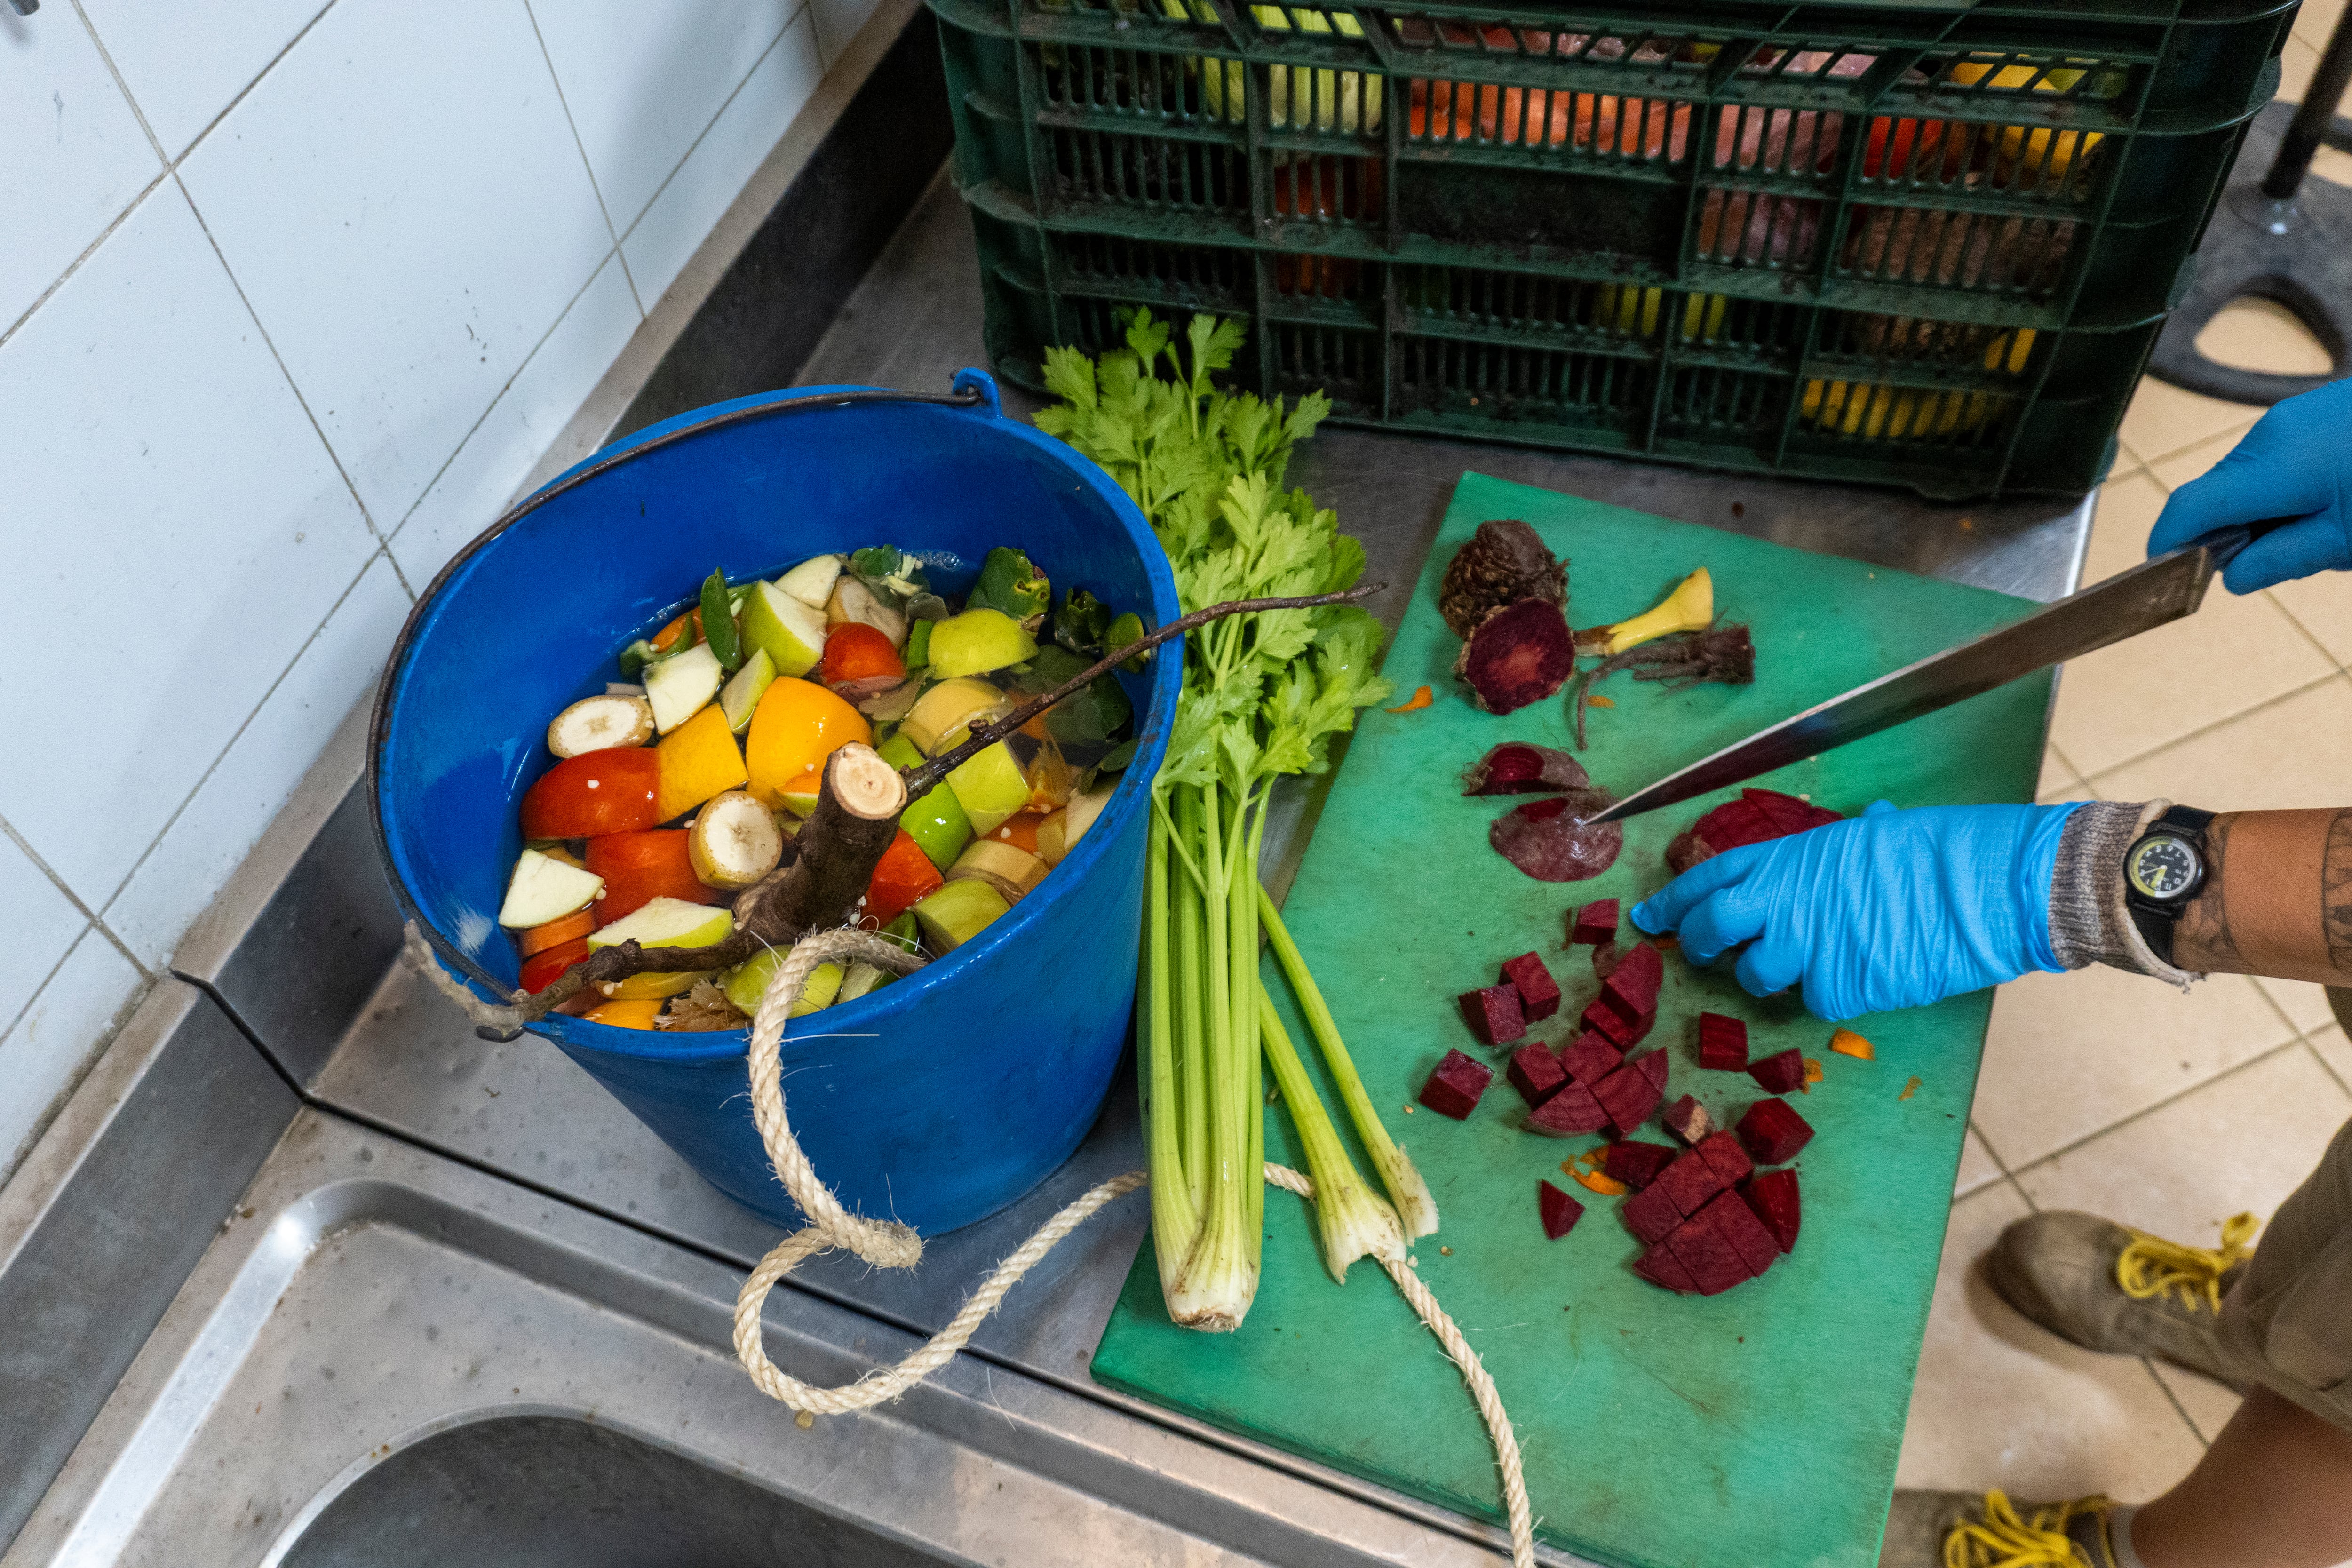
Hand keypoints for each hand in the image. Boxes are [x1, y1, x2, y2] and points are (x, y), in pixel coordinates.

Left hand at [1629, 801, 2083, 1020]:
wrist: (1977, 885)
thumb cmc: (1937, 849)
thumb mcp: (1879, 832)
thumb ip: (1854, 841)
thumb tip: (1874, 820)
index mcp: (1788, 857)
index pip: (1708, 878)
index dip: (1674, 900)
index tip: (1648, 916)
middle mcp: (1783, 901)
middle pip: (1712, 927)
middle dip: (1699, 944)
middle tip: (1700, 953)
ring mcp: (1805, 948)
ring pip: (1758, 976)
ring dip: (1771, 975)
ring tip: (1807, 962)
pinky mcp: (1836, 988)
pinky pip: (1817, 1000)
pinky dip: (1834, 993)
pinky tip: (1865, 974)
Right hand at [2147, 379, 2351, 592]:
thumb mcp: (2349, 541)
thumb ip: (2281, 560)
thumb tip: (2233, 577)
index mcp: (2275, 466)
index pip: (2190, 508)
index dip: (2168, 545)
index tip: (2166, 575)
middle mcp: (2272, 433)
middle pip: (2216, 491)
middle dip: (2225, 534)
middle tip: (2261, 567)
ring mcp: (2294, 416)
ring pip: (2245, 475)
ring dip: (2257, 511)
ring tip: (2313, 532)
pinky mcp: (2315, 410)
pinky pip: (2275, 455)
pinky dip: (2282, 487)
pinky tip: (2325, 503)